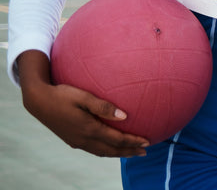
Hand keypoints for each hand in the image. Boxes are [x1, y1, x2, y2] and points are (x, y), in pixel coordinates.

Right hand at [18, 51, 148, 156]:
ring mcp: (76, 141)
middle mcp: (83, 139)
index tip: (147, 142)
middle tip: (144, 152)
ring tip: (131, 152)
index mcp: (88, 129)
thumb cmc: (62, 94)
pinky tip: (110, 146)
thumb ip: (104, 107)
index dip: (133, 142)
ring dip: (117, 153)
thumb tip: (124, 116)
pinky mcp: (71, 140)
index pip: (116, 139)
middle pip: (111, 150)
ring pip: (101, 152)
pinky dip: (106, 151)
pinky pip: (93, 149)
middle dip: (128, 152)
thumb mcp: (84, 97)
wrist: (38, 101)